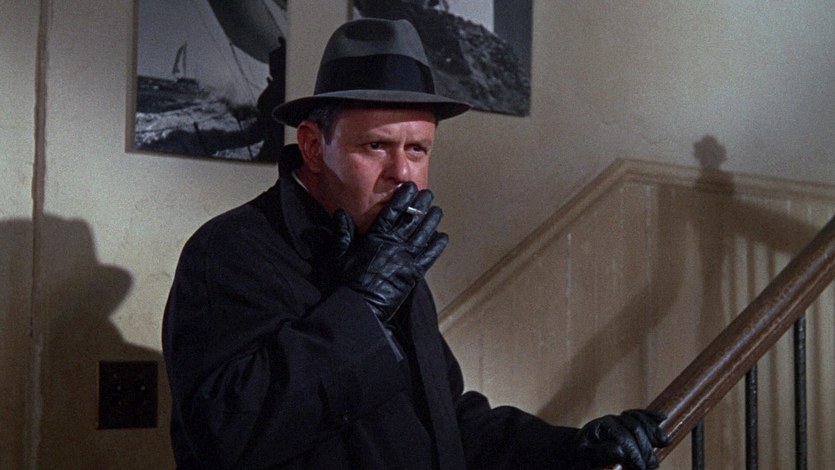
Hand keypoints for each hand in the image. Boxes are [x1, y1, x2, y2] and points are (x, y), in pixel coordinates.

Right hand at [334, 183, 448, 321]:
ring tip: (437, 210)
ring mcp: (405, 259)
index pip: (392, 212)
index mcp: (375, 238)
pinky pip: (429, 256)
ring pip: (423, 234)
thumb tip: (340, 213)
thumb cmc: (346, 283)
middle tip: (428, 194)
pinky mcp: (413, 274)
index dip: (402, 198)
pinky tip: (442, 237)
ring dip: (432, 221)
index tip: (410, 187)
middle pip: (411, 219)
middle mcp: (393, 245)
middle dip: (421, 205)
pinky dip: (437, 246)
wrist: (359, 308)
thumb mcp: (339, 255)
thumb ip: (343, 233)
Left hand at [569, 409, 669, 469]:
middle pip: (633, 429)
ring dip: (652, 432)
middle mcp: (608, 421)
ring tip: (663, 446)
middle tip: (651, 465)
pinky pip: (639, 415)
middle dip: (645, 448)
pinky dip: (650, 416)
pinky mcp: (623, 421)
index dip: (634, 454)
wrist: (577, 451)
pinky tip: (663, 419)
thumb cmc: (582, 456)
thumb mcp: (586, 457)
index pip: (622, 438)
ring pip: (638, 420)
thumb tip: (620, 450)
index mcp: (597, 429)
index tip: (640, 468)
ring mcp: (616, 420)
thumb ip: (601, 454)